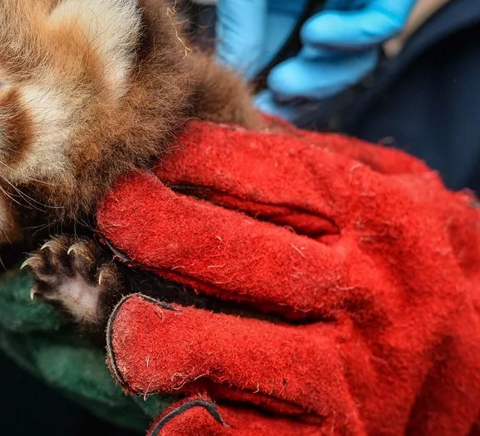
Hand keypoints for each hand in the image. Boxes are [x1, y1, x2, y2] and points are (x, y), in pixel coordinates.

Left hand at [98, 119, 479, 433]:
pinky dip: (182, 419)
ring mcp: (339, 369)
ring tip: (126, 322)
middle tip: (109, 215)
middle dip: (143, 224)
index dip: (183, 155)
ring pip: (203, 345)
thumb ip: (315, 158)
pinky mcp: (327, 432)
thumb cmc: (410, 268)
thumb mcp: (391, 193)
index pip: (255, 167)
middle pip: (215, 247)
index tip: (143, 153)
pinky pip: (225, 428)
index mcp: (372, 214)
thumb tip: (223, 116)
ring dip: (142, 332)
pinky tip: (165, 401)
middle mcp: (357, 288)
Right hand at [208, 0, 434, 118]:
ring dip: (327, 71)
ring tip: (295, 67)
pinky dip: (353, 36)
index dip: (282, 89)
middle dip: (307, 88)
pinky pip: (384, 19)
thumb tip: (237, 78)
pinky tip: (317, 31)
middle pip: (330, 65)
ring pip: (360, 53)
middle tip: (281, 96)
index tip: (261, 109)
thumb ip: (245, 27)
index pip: (292, 58)